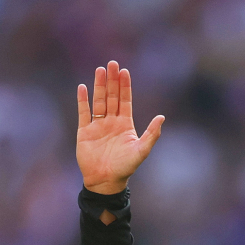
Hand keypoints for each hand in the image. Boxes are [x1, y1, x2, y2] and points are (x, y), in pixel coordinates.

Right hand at [76, 61, 164, 194]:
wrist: (105, 181)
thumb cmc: (125, 167)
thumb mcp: (141, 151)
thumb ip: (152, 134)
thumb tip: (162, 117)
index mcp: (125, 124)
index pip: (125, 100)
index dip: (125, 86)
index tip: (124, 71)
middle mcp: (112, 122)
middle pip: (112, 96)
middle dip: (112, 80)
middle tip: (112, 63)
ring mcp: (98, 126)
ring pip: (98, 101)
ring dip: (99, 86)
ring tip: (100, 70)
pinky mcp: (85, 131)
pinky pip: (83, 113)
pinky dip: (83, 100)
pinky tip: (83, 87)